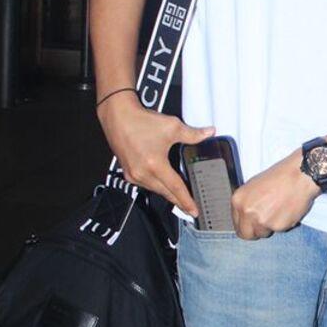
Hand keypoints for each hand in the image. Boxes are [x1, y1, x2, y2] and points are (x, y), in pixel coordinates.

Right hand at [97, 94, 212, 219]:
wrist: (118, 116)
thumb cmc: (141, 121)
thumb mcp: (172, 126)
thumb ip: (192, 134)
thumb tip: (208, 133)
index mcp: (155, 165)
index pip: (176, 188)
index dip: (187, 201)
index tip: (194, 211)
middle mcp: (142, 173)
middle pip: (165, 193)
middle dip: (178, 202)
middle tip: (190, 209)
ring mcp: (133, 174)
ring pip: (154, 189)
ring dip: (167, 194)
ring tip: (178, 198)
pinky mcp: (127, 172)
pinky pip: (145, 184)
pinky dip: (155, 186)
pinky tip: (162, 185)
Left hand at [231, 155, 316, 239]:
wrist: (299, 175)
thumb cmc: (280, 176)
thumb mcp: (254, 186)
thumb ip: (247, 203)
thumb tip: (246, 218)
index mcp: (238, 200)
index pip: (236, 224)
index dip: (246, 225)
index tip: (253, 223)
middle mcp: (247, 211)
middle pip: (246, 234)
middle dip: (255, 231)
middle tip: (265, 223)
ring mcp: (261, 220)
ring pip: (263, 234)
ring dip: (270, 227)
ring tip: (279, 211)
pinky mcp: (277, 226)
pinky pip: (278, 231)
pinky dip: (283, 224)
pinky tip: (287, 210)